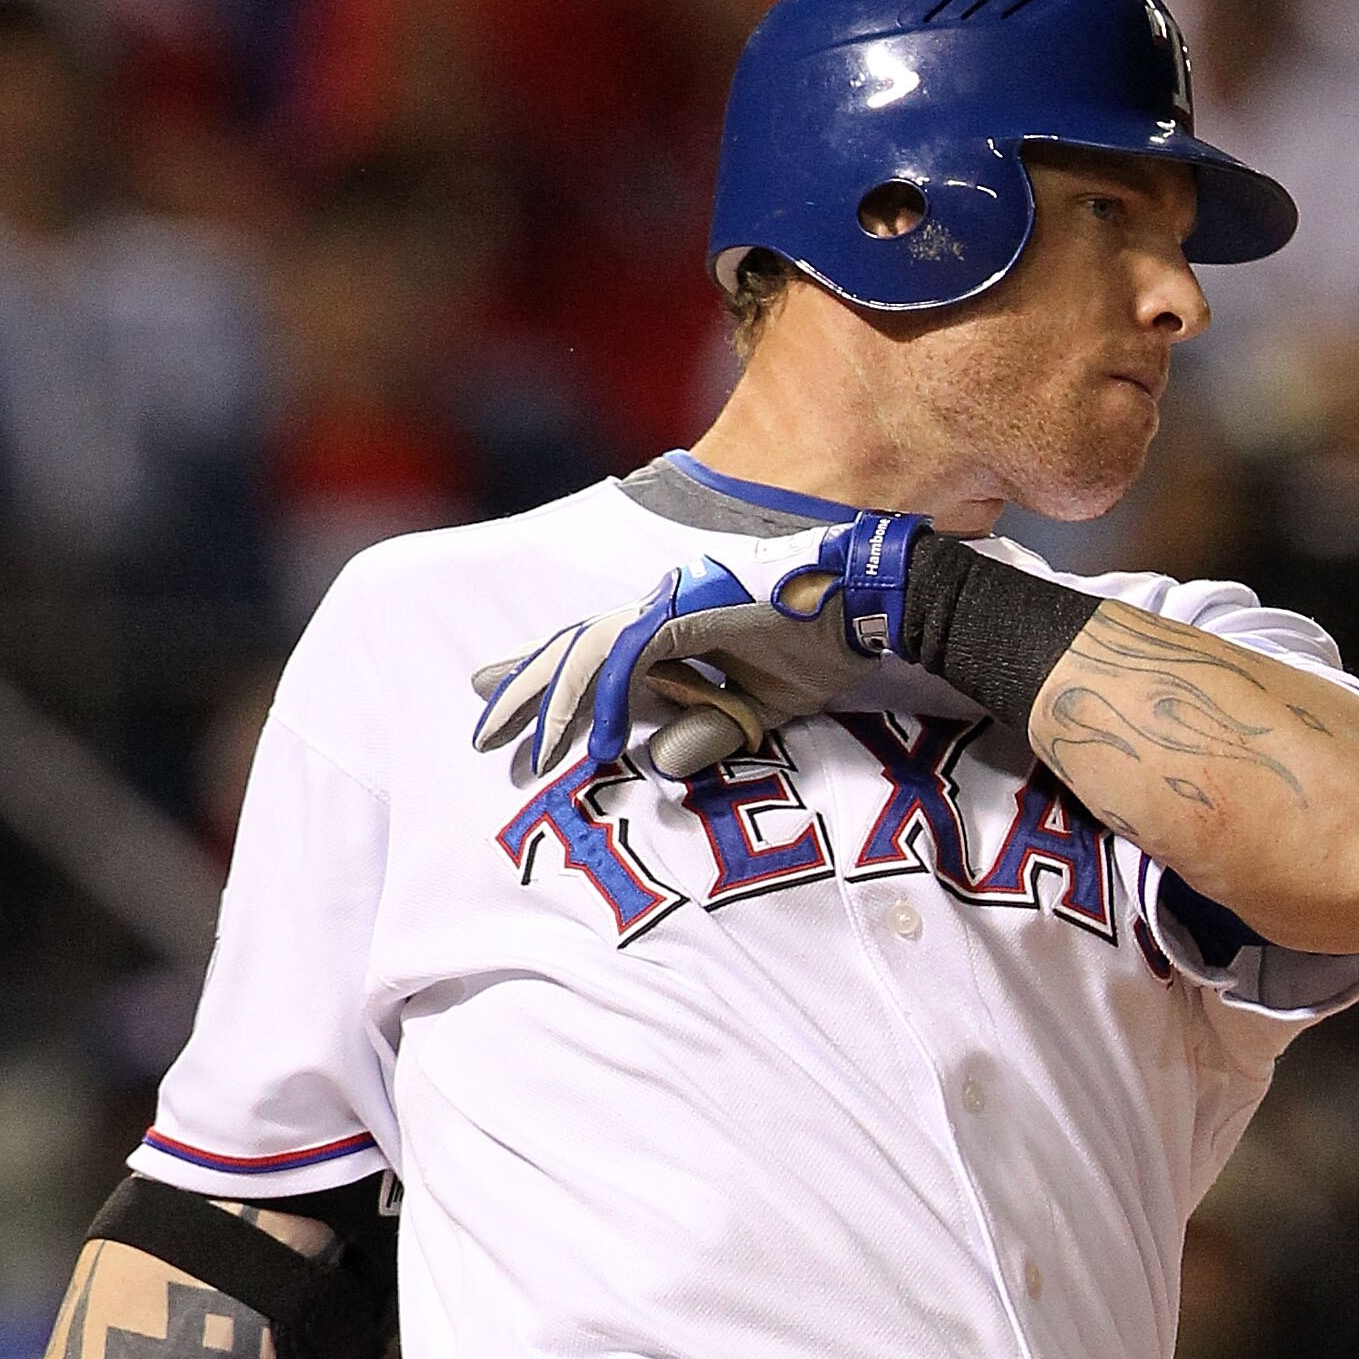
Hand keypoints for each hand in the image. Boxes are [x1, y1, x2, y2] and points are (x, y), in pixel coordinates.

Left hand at [473, 515, 925, 780]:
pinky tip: (590, 738)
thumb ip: (713, 729)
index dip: (546, 678)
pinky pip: (637, 660)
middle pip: (578, 650)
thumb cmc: (829, 638)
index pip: (597, 652)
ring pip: (593, 654)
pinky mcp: (698, 616)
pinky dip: (611, 698)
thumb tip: (657, 764)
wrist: (879, 595)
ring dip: (552, 700)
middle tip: (480, 724)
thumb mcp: (765, 702)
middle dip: (525, 688)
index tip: (500, 699)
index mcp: (676, 624)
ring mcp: (678, 608)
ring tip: (515, 742)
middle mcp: (666, 609)